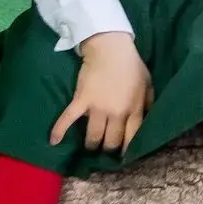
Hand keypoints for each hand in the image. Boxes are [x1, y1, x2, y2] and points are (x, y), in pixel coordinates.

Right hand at [51, 31, 151, 150]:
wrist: (110, 48)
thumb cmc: (131, 65)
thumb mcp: (148, 84)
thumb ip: (149, 104)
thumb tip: (149, 120)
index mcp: (135, 109)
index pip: (131, 138)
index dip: (126, 149)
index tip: (122, 155)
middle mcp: (117, 113)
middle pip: (111, 141)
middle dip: (107, 148)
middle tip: (103, 149)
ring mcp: (98, 108)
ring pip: (93, 136)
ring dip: (90, 144)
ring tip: (89, 146)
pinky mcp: (81, 100)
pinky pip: (68, 119)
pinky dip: (59, 131)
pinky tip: (53, 142)